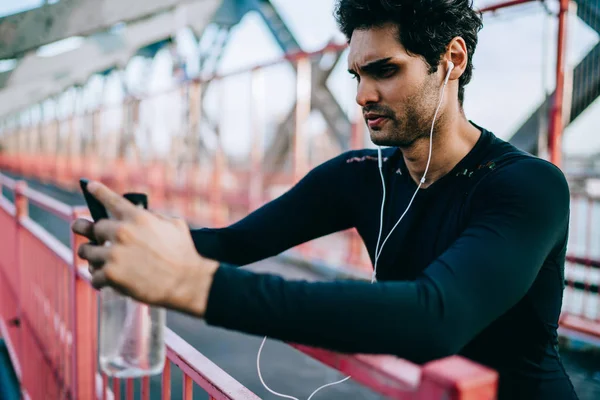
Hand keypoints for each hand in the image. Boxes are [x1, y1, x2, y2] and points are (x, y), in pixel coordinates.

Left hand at [71, 181, 218, 316]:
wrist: (186, 282)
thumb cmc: (183, 254)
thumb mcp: (174, 225)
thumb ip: (154, 217)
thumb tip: (141, 214)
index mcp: (138, 217)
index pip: (112, 200)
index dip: (98, 192)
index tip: (90, 186)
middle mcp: (123, 232)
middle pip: (94, 228)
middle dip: (96, 235)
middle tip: (99, 243)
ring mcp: (114, 253)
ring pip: (86, 251)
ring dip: (93, 256)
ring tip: (97, 262)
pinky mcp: (110, 274)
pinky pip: (93, 275)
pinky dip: (100, 279)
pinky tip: (106, 281)